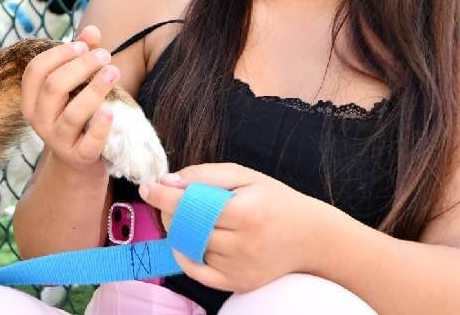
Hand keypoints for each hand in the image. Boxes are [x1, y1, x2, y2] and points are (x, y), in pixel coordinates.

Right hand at [21, 25, 119, 174]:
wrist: (81, 159)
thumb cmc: (77, 111)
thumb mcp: (76, 83)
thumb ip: (82, 56)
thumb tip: (92, 30)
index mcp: (32, 99)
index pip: (35, 70)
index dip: (59, 54)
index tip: (83, 46)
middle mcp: (39, 120)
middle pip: (54, 87)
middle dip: (80, 67)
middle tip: (105, 56)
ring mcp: (57, 141)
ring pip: (72, 114)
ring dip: (95, 90)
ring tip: (114, 72)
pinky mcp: (79, 157)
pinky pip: (89, 142)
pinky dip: (100, 126)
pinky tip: (111, 110)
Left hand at [139, 163, 329, 292]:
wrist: (311, 238)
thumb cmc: (275, 201)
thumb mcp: (245, 175)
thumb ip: (204, 175)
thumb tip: (167, 182)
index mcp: (246, 213)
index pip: (192, 205)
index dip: (163, 196)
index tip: (147, 186)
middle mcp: (243, 245)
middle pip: (186, 228)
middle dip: (170, 210)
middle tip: (174, 199)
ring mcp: (240, 269)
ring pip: (189, 248)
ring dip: (179, 230)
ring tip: (191, 216)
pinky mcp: (237, 284)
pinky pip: (197, 272)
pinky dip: (186, 255)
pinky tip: (191, 240)